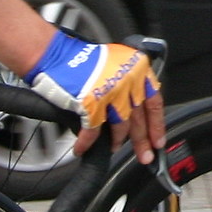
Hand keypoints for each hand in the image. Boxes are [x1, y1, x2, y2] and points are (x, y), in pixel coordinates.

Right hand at [24, 28, 162, 162]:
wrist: (54, 54)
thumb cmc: (80, 58)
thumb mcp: (117, 64)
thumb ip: (130, 84)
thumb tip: (136, 109)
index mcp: (137, 68)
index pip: (154, 102)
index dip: (156, 124)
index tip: (157, 140)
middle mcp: (127, 80)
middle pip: (139, 118)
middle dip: (142, 141)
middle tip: (145, 156)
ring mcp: (110, 93)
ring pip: (120, 126)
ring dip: (117, 141)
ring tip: (114, 148)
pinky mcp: (91, 105)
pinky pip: (93, 131)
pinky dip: (87, 143)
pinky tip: (83, 149)